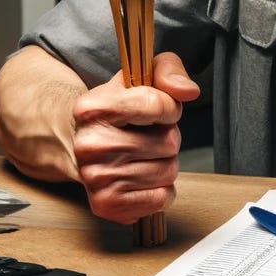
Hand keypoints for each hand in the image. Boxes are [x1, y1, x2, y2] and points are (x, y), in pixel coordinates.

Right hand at [71, 52, 200, 223]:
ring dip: (165, 162)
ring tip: (143, 153)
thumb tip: (188, 91)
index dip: (169, 107)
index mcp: (94, 108)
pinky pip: (161, 198)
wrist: (87, 142)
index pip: (158, 105)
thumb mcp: (142, 75)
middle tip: (146, 134)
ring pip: (168, 170)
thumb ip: (169, 71)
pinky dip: (161, 188)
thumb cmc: (120, 108)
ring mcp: (96, 177)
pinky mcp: (106, 204)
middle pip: (169, 142)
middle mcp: (90, 144)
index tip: (158, 110)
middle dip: (168, 136)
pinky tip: (142, 175)